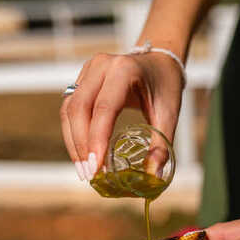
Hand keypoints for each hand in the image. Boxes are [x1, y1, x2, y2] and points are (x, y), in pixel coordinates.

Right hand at [60, 52, 183, 179]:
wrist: (160, 62)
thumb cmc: (166, 87)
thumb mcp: (169, 114)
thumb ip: (162, 145)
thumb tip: (153, 177)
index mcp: (124, 70)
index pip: (104, 108)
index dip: (97, 139)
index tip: (96, 168)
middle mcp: (101, 66)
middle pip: (80, 108)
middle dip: (81, 145)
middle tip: (89, 175)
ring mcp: (88, 71)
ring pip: (69, 109)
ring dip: (73, 142)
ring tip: (84, 170)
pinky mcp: (82, 79)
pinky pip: (70, 108)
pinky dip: (73, 133)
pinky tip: (81, 154)